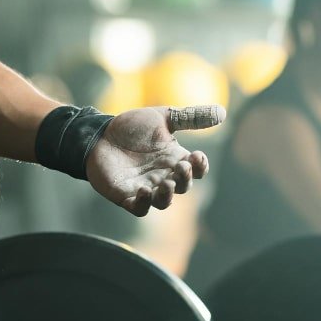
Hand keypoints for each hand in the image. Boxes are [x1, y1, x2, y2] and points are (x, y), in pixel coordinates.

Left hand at [86, 105, 225, 215]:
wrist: (98, 134)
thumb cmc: (131, 127)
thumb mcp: (163, 117)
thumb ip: (190, 117)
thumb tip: (222, 112)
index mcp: (174, 159)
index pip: (196, 170)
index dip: (200, 167)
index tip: (197, 156)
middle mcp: (163, 176)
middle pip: (181, 187)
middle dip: (185, 179)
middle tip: (181, 166)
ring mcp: (145, 188)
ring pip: (163, 202)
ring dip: (167, 196)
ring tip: (166, 183)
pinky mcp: (126, 196)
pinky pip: (139, 208)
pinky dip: (144, 203)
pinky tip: (143, 190)